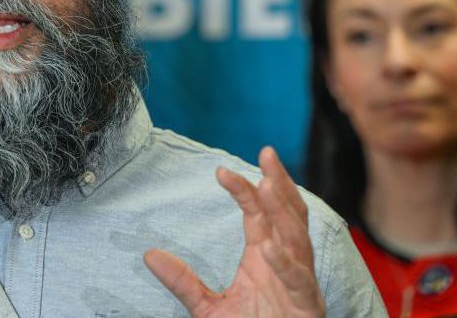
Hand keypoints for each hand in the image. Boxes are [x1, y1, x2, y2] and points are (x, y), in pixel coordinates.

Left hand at [144, 147, 324, 317]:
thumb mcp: (208, 308)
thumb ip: (183, 282)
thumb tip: (149, 255)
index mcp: (266, 257)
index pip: (258, 214)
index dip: (244, 190)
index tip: (220, 171)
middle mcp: (286, 263)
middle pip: (289, 214)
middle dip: (280, 183)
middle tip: (267, 153)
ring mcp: (299, 284)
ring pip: (298, 240)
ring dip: (284, 212)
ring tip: (266, 186)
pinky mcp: (307, 307)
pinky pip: (298, 280)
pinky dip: (285, 264)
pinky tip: (267, 248)